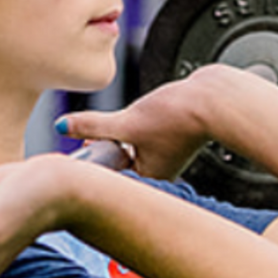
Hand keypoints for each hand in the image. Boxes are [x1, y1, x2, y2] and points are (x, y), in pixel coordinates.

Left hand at [57, 66, 235, 178]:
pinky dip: (141, 121)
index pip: (110, 169)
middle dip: (111, 139)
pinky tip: (154, 111)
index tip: (84, 142)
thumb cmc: (178, 116)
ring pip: (132, 141)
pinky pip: (147, 132)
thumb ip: (92, 126)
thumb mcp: (127, 120)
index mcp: (149, 177)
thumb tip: (62, 127)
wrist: (215, 100)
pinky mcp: (175, 137)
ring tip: (144, 115)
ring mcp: (169, 155)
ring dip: (127, 128)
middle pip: (119, 156)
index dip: (95, 153)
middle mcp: (160, 171)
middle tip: (113, 125)